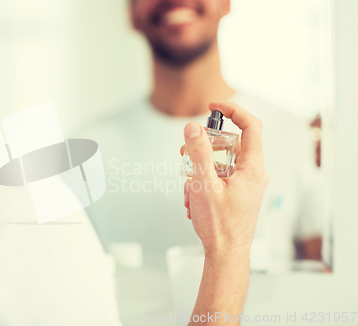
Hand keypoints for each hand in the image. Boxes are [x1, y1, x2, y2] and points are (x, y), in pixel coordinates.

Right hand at [181, 102, 268, 258]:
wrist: (226, 255)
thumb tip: (193, 128)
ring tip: (189, 189)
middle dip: (203, 149)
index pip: (250, 126)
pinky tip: (193, 199)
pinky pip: (218, 178)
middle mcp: (252, 174)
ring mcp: (245, 185)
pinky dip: (203, 183)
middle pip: (229, 145)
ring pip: (219, 163)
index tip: (214, 107)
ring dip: (199, 171)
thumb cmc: (220, 226)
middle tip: (187, 154)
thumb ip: (198, 153)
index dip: (233, 111)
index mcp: (252, 168)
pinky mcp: (236, 194)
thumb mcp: (204, 185)